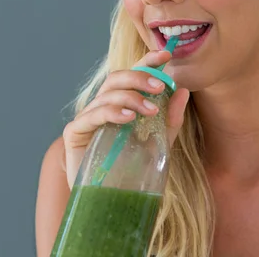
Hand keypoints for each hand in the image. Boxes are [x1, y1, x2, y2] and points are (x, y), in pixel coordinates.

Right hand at [62, 50, 189, 187]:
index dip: (146, 62)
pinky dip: (111, 112)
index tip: (166, 55)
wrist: (111, 203)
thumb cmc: (133, 172)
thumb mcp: (159, 144)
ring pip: (106, 95)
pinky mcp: (75, 133)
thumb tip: (183, 91)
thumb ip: (170, 120)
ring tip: (150, 110)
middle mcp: (102, 107)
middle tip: (160, 86)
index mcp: (120, 105)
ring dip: (131, 97)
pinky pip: (92, 115)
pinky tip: (128, 118)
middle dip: (139, 77)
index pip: (132, 76)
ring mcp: (87, 119)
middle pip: (116, 79)